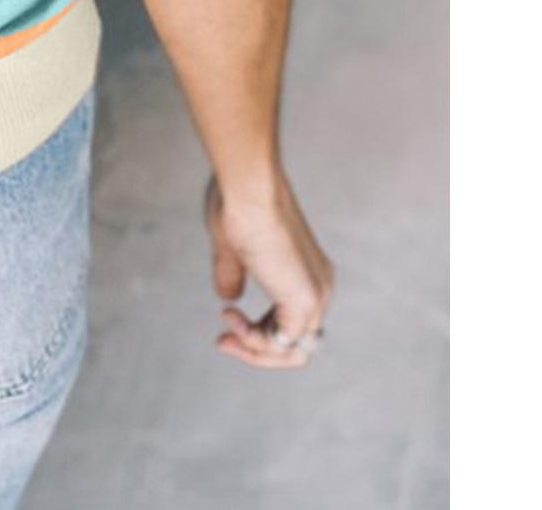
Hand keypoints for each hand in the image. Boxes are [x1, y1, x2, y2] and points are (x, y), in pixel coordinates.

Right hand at [204, 170, 333, 369]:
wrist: (250, 189)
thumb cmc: (239, 204)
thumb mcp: (232, 246)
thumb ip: (233, 274)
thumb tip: (229, 298)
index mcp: (306, 272)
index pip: (291, 321)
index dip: (258, 330)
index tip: (225, 317)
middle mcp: (318, 286)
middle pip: (296, 343)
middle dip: (255, 348)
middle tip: (222, 340)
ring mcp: (315, 295)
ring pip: (294, 351)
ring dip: (254, 350)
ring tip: (226, 332)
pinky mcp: (304, 301)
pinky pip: (283, 344)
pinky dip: (254, 341)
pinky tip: (232, 318)